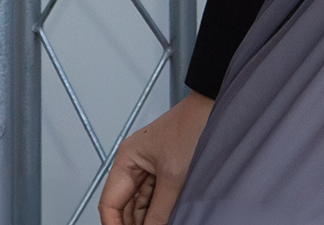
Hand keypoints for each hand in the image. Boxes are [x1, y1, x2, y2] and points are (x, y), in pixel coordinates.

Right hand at [98, 90, 212, 224]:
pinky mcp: (165, 172)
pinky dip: (158, 212)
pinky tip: (166, 220)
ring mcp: (149, 169)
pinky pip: (155, 199)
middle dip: (133, 224)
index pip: (109, 204)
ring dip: (147, 220)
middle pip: (124, 207)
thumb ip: (159, 211)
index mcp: (126, 160)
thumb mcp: (174, 177)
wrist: (214, 109)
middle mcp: (133, 164)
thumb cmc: (192, 128)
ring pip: (141, 206)